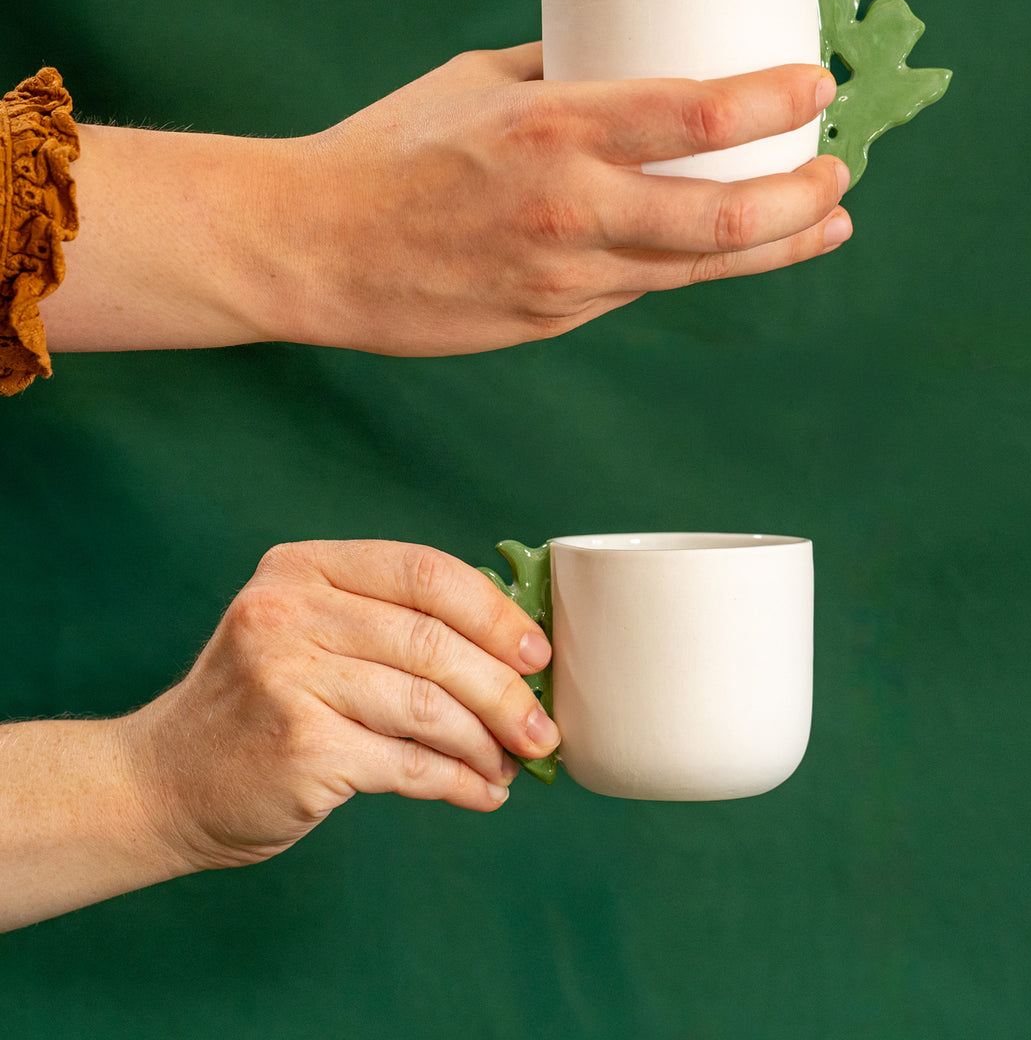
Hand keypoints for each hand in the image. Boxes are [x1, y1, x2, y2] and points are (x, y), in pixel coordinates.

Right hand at [121, 541, 557, 870]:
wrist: (161, 780)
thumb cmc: (260, 702)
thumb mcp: (305, 630)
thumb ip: (387, 622)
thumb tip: (512, 650)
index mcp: (303, 567)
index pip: (424, 572)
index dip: (494, 612)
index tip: (537, 651)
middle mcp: (289, 612)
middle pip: (434, 642)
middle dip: (505, 690)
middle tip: (541, 726)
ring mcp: (288, 679)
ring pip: (429, 707)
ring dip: (487, 743)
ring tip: (511, 763)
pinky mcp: (299, 748)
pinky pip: (409, 764)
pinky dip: (458, 781)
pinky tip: (481, 792)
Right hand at [274, 44, 850, 354]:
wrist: (318, 251)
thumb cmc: (387, 153)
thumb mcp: (474, 81)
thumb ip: (557, 73)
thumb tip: (621, 60)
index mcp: (554, 126)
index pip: (702, 112)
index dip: (778, 101)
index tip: (816, 87)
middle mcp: (573, 207)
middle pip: (728, 212)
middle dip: (805, 194)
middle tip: (840, 171)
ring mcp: (566, 277)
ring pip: (699, 266)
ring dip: (778, 244)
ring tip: (825, 223)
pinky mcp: (554, 321)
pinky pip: (641, 289)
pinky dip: (692, 264)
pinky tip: (724, 249)